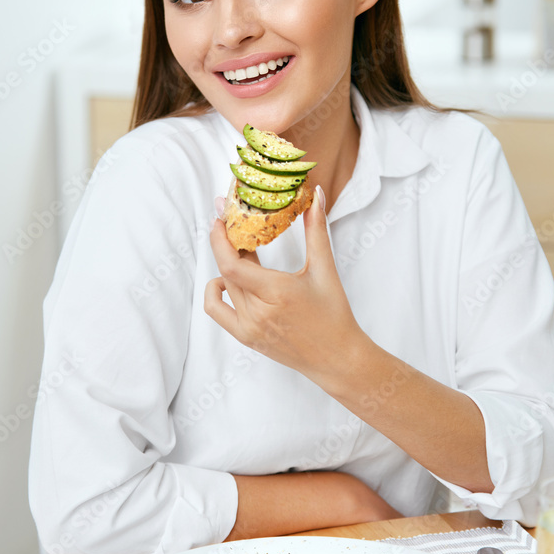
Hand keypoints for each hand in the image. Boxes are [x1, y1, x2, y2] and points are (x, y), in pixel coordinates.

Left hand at [204, 187, 364, 383]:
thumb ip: (316, 230)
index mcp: (276, 292)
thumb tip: (317, 195)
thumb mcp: (324, 269)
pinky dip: (217, 292)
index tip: (220, 217)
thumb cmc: (334, 314)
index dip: (220, 239)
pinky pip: (217, 311)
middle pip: (227, 269)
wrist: (337, 358)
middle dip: (228, 242)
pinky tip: (229, 280)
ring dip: (227, 264)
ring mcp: (249, 327)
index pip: (231, 264)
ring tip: (240, 250)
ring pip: (224, 286)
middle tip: (231, 221)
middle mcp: (257, 312)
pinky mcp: (245, 337)